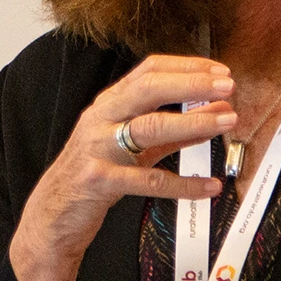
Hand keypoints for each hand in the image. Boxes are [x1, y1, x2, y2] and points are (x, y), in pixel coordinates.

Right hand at [11, 56, 236, 280]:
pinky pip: (149, 181)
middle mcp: (101, 119)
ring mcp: (98, 149)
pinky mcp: (99, 181)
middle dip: (191, 83)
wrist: (51, 215)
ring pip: (150, 127)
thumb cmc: (94, 174)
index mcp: (108, 104)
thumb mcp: (132, 147)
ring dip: (194, 122)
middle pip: (148, 89)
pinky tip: (209, 186)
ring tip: (227, 121)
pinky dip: (184, 184)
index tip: (220, 70)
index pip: (148, 70)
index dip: (186, 66)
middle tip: (228, 85)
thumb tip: (215, 116)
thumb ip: (172, 133)